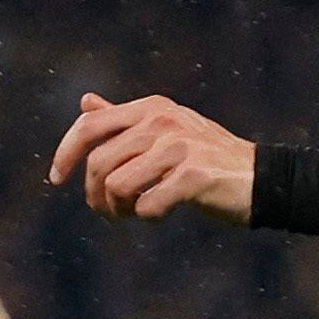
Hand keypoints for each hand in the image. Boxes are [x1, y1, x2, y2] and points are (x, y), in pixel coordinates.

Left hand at [50, 93, 255, 223]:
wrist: (262, 179)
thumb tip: (85, 102)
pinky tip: (162, 213)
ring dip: (120, 209)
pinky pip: (147, 206)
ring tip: (135, 212)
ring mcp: (179, 147)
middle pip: (98, 163)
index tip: (56, 178)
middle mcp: (162, 121)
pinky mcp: (195, 175)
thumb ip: (124, 119)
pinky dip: (148, 217)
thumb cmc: (209, 158)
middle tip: (108, 213)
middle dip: (95, 196)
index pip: (89, 126)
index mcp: (151, 108)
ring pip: (118, 186)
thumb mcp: (166, 130)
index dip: (65, 152)